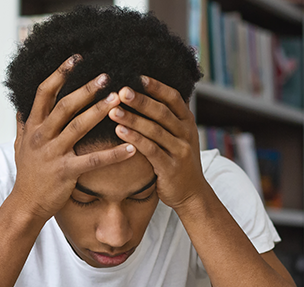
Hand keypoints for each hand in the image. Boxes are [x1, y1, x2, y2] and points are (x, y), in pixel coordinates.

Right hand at [11, 55, 136, 221]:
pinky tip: (131, 147)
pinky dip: (113, 154)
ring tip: (119, 98)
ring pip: (79, 127)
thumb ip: (22, 125)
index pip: (44, 92)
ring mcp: (53, 154)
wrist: (26, 204)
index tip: (77, 58)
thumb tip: (20, 108)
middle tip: (107, 75)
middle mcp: (41, 136)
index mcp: (32, 126)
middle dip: (87, 89)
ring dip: (100, 111)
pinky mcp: (66, 172)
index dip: (60, 73)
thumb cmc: (28, 174)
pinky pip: (93, 160)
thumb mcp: (19, 146)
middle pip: (65, 105)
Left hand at [109, 76, 210, 210]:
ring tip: (112, 110)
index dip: (156, 86)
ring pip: (155, 130)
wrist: (191, 193)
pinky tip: (119, 131)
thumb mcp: (178, 136)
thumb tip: (145, 93)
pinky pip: (151, 150)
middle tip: (121, 90)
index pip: (173, 98)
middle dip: (141, 100)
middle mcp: (186, 133)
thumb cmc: (177, 160)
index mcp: (187, 121)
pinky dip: (135, 139)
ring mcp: (180, 150)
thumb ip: (166, 118)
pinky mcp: (171, 167)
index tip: (137, 76)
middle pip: (162, 111)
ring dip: (132, 118)